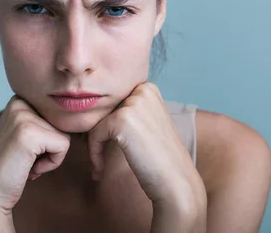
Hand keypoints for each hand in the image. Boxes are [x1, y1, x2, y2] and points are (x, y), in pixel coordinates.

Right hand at [0, 95, 70, 228]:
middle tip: (26, 158)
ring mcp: (22, 117)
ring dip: (50, 156)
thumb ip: (42, 121)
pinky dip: (51, 163)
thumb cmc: (10, 167)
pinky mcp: (29, 133)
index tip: (26, 150)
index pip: (56, 115)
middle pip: (61, 124)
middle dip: (50, 147)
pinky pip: (63, 147)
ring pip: (64, 135)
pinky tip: (29, 168)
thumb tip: (74, 118)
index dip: (48, 139)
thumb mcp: (24, 133)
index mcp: (18, 99)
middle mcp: (19, 102)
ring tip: (26, 162)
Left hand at [88, 83, 205, 208]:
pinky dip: (93, 153)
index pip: (113, 103)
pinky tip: (100, 170)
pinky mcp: (121, 119)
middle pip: (103, 111)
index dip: (106, 126)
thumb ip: (129, 111)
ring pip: (96, 121)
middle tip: (99, 159)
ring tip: (99, 167)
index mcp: (148, 88)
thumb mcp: (149, 123)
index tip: (106, 147)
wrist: (177, 183)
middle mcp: (142, 90)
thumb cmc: (161, 158)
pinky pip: (94, 133)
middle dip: (98, 135)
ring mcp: (133, 103)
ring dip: (94, 146)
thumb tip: (97, 108)